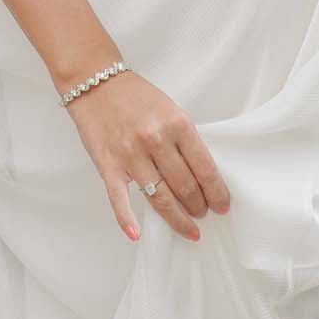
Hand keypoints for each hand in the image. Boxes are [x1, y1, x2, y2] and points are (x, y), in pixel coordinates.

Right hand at [65, 69, 230, 242]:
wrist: (96, 83)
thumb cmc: (137, 97)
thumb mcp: (171, 109)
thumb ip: (185, 139)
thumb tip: (201, 173)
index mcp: (178, 124)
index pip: (205, 168)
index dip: (217, 192)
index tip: (223, 205)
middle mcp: (156, 141)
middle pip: (185, 187)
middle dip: (199, 206)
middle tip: (204, 214)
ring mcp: (131, 155)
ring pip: (160, 198)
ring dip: (177, 217)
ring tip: (189, 228)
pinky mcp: (108, 165)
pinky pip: (119, 199)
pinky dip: (127, 220)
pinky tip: (137, 234)